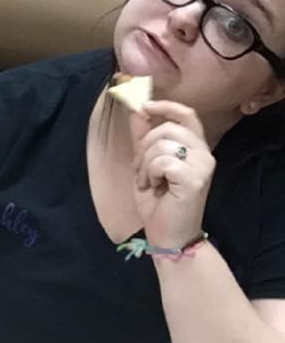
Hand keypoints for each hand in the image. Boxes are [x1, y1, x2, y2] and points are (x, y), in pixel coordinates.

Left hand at [130, 100, 215, 250]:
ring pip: (162, 144)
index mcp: (195, 148)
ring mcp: (202, 166)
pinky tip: (154, 188)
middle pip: (167, 128)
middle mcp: (204, 154)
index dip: (165, 106)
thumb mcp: (145, 164)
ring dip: (145, 164)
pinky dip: (150, 174)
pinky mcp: (195, 179)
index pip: (186, 114)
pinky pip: (162, 161)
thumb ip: (143, 137)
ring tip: (148, 182)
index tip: (144, 106)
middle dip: (144, 146)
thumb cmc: (158, 202)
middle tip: (140, 169)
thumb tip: (137, 109)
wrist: (168, 236)